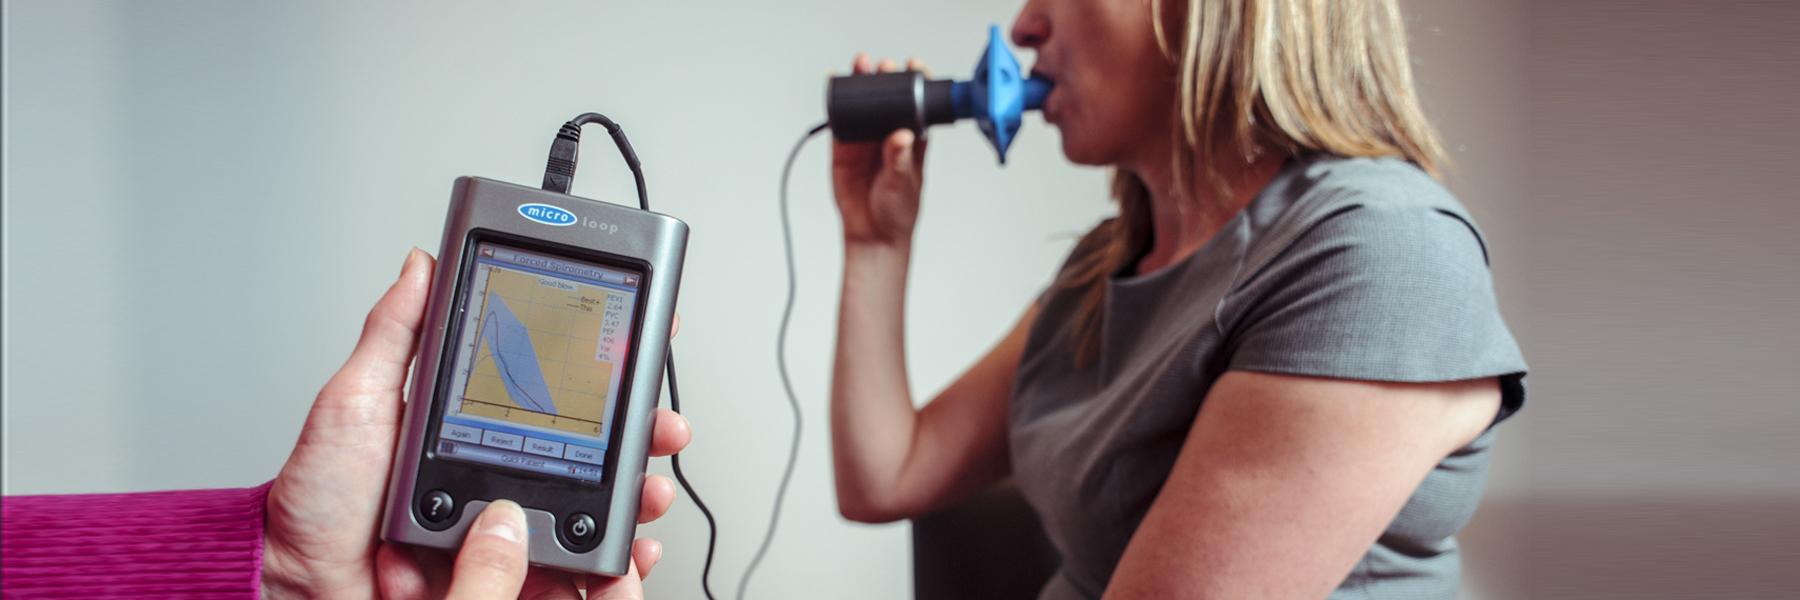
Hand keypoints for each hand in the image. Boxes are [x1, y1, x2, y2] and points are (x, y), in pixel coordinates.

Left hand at [262, 248, 691, 598]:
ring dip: (638, 493)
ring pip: (598, 507)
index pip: (552, 389)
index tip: (637, 348)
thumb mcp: (354, 402)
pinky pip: (581, 569)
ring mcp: (509, 531)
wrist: (307, 587)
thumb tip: (420, 265)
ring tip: (647, 486)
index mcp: (473, 427)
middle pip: (593, 448)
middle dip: (641, 433)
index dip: (602, 371)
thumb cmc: (319, 507)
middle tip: (659, 424)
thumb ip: (394, 335)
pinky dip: (618, 559)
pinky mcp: (513, 580)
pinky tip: (631, 544)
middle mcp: (498, 477)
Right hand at [832, 54, 929, 248]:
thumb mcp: (904, 184)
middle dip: (884, 78)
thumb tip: (901, 136)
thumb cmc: (897, 210)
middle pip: (887, 99)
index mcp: (912, 139)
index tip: (915, 66)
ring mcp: (866, 139)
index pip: (915, 105)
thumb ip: (900, 160)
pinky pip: (840, 122)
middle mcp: (888, 134)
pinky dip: (836, 105)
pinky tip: (834, 84)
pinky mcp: (844, 148)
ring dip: (860, 84)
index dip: (915, 83)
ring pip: (863, 106)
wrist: (872, 234)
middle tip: (882, 65)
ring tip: (859, 64)